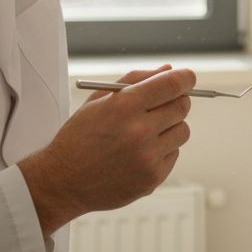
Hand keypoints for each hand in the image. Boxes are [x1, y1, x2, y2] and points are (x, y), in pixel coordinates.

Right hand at [19, 65, 194, 234]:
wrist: (63, 181)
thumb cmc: (80, 137)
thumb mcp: (99, 100)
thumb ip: (136, 80)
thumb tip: (169, 70)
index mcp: (124, 106)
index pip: (172, 84)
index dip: (186, 77)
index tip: (187, 78)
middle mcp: (139, 131)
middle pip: (182, 106)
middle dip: (176, 101)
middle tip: (162, 105)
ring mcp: (147, 157)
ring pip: (183, 131)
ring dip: (170, 127)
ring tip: (146, 133)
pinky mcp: (153, 178)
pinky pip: (174, 154)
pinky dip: (163, 150)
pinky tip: (139, 153)